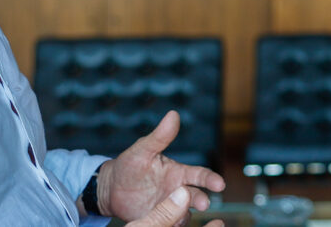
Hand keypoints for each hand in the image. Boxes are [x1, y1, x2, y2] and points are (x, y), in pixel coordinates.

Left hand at [98, 110, 226, 221]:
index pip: (199, 175)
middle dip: (201, 200)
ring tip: (180, 217)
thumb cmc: (130, 165)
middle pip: (195, 197)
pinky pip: (169, 224)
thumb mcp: (143, 150)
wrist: (111, 188)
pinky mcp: (158, 220)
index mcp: (178, 173)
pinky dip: (172, 225)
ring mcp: (169, 207)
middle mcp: (177, 191)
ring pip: (184, 214)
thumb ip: (160, 136)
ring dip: (185, 215)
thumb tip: (173, 114)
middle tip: (203, 204)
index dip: (210, 179)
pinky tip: (169, 225)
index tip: (219, 183)